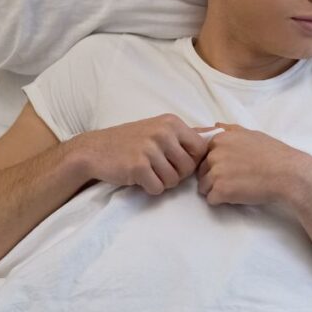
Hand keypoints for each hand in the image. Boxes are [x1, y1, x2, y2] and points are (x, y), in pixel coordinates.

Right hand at [72, 114, 206, 194]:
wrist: (95, 150)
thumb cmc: (130, 141)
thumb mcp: (159, 129)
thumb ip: (184, 135)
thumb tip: (216, 133)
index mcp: (172, 122)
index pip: (201, 148)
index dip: (193, 161)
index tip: (178, 162)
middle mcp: (163, 132)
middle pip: (189, 167)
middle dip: (178, 175)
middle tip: (160, 170)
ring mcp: (150, 148)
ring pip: (174, 180)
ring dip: (163, 182)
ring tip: (149, 173)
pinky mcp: (138, 166)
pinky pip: (158, 188)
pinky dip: (150, 188)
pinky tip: (140, 179)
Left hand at [196, 124, 311, 206]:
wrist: (288, 174)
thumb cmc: (274, 154)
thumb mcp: (252, 134)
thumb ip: (230, 130)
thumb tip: (215, 125)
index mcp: (220, 139)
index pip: (202, 154)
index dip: (214, 162)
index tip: (229, 166)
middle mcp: (214, 154)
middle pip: (202, 171)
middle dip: (214, 176)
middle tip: (237, 178)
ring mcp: (216, 172)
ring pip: (204, 186)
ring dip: (217, 189)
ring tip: (238, 187)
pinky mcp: (220, 190)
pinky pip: (211, 199)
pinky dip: (222, 200)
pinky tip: (238, 195)